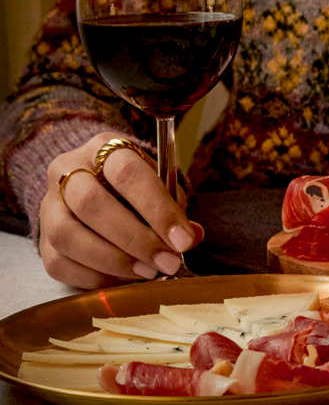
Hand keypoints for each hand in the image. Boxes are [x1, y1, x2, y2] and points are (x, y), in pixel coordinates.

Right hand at [39, 132, 203, 288]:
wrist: (93, 181)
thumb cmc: (134, 183)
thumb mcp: (158, 181)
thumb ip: (174, 205)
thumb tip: (191, 236)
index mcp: (104, 146)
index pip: (127, 172)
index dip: (156, 208)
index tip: (182, 239)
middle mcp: (68, 169)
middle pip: (91, 203)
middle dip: (136, 239)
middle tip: (167, 261)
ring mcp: (49, 203)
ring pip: (68, 235)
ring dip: (114, 260)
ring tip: (148, 272)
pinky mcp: (41, 236)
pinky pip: (59, 262)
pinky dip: (94, 276)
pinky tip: (123, 278)